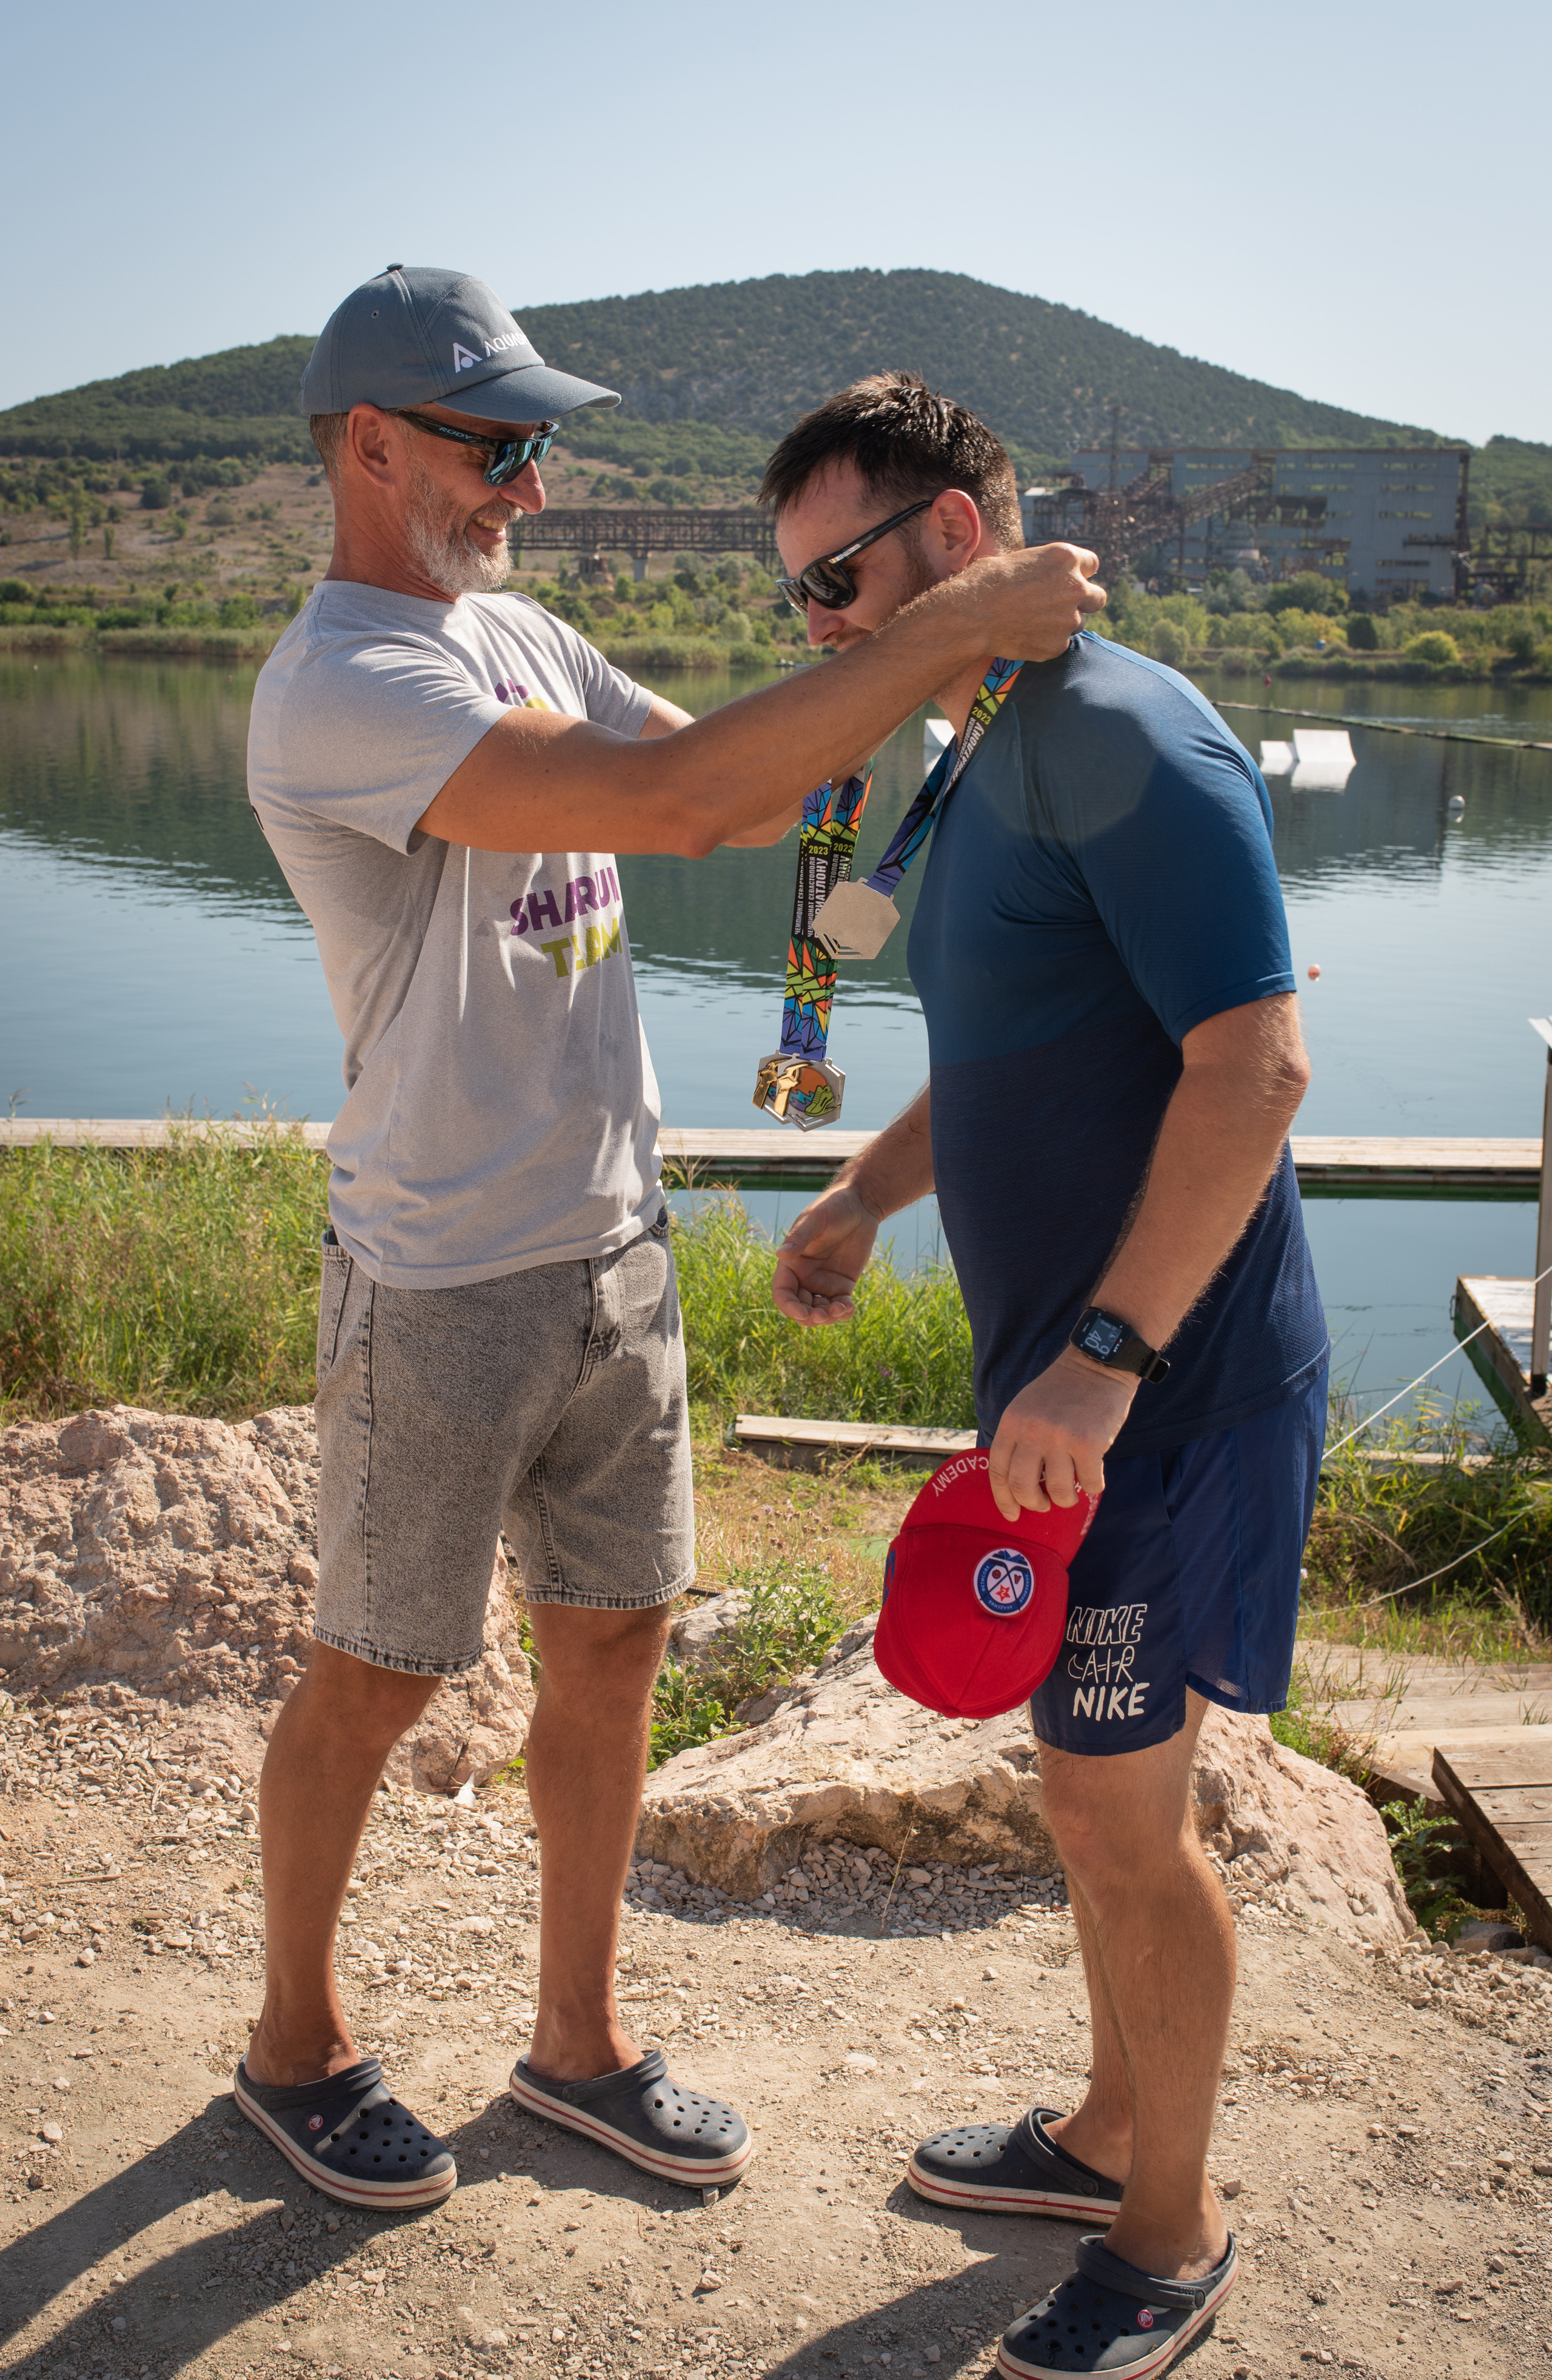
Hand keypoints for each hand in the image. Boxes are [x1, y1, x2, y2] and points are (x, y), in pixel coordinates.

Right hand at [772, 1181, 881, 1325]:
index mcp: (791, 1263)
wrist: (860, 1205)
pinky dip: (843, 1313)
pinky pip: (839, 1306)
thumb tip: (781, 1254)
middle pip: (800, 1307)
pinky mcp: (843, 1285)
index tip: (803, 1313)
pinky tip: (850, 1307)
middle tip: (825, 1315)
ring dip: (828, 1318)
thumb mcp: (815, 1219)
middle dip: (810, 1317)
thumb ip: (800, 1237)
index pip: (782, 1293)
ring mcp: (824, 1283)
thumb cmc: (833, 1207)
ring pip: (820, 1312)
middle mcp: (804, 1277)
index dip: (789, 1307)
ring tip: (842, 1309)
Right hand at [969, 542, 1105, 661]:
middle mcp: (1075, 587)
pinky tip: (1023, 635)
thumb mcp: (1020, 561)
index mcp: (1065, 558)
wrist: (971, 615)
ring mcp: (1069, 618)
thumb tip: (1050, 577)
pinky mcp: (1058, 645)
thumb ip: (1045, 569)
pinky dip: (1047, 642)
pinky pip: (1060, 643)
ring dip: (1063, 623)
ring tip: (1032, 622)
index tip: (1070, 580)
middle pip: (1098, 597)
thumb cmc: (986, 582)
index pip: (1092, 564)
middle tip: (1063, 606)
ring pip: (1078, 623)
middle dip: (1084, 601)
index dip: (1080, 573)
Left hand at [986, 1346, 1136, 1517]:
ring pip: (1058, 1491)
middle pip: (1023, 1487)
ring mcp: (1060, 1438)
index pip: (997, 1471)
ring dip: (1066, 1500)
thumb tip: (1018, 1484)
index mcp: (1012, 1423)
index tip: (1012, 1514)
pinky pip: (1089, 1483)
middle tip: (1043, 1505)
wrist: (1097, 1363)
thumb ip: (1018, 1439)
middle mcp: (1032, 1431)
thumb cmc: (1062, 1391)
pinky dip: (1092, 1487)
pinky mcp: (1089, 1443)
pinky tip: (1093, 1478)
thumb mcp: (1026, 1407)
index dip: (1003, 1498)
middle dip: (1033, 1504)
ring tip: (1072, 1492)